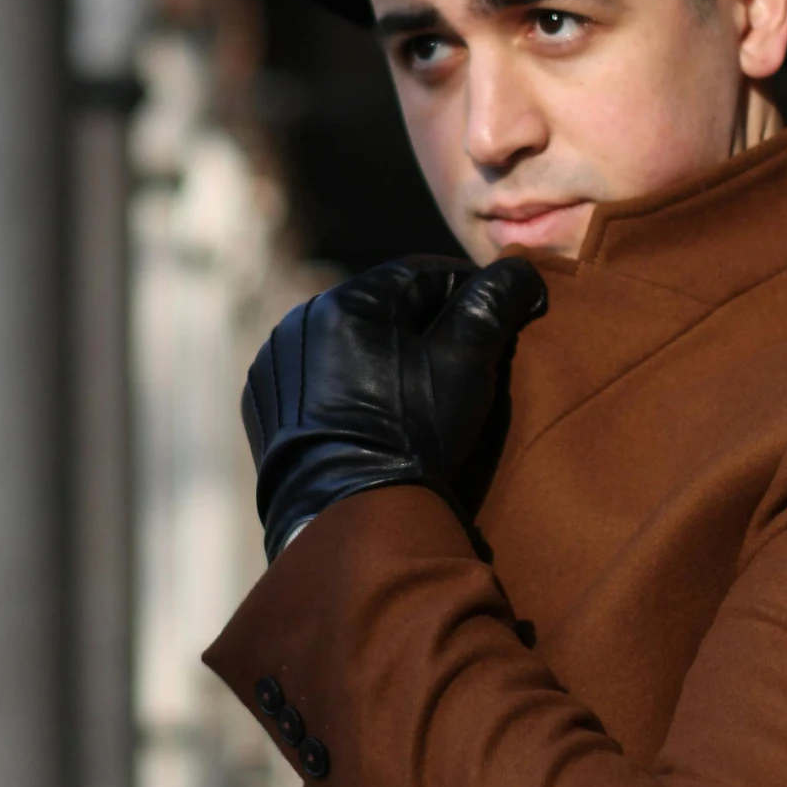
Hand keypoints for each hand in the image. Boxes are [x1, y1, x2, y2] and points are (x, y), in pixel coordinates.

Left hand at [242, 256, 547, 560]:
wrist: (348, 516)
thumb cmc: (413, 433)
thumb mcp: (465, 363)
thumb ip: (492, 304)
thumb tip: (520, 269)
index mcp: (346, 300)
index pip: (422, 275)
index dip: (466, 292)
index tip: (492, 321)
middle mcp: (300, 320)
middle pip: (382, 307)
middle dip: (422, 325)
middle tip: (459, 360)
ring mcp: (276, 362)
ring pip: (347, 340)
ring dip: (381, 353)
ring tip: (415, 391)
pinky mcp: (266, 401)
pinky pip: (316, 375)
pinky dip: (344, 383)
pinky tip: (371, 411)